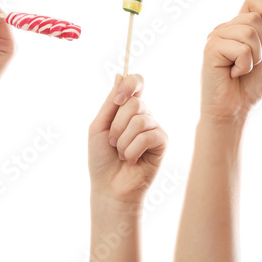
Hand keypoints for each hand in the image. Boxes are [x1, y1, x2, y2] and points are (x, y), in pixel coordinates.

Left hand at [88, 75, 167, 209]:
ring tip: (121, 154)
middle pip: (135, 103)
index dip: (130, 85)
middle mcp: (143, 115)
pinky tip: (132, 160)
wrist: (109, 186)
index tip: (117, 99)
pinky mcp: (162, 142)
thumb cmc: (101, 158)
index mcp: (127, 108)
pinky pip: (148, 136)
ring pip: (140, 121)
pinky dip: (133, 150)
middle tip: (112, 143)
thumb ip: (110, 103)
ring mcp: (154, 127)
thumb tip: (120, 75)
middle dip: (117, 126)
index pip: (136, 82)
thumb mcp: (99, 127)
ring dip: (123, 141)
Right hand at [200, 0, 261, 123]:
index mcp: (238, 26)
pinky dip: (245, 66)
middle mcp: (225, 28)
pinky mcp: (211, 49)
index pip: (253, 0)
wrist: (235, 109)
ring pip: (249, 33)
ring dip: (254, 57)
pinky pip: (241, 49)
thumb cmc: (249, 84)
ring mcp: (216, 37)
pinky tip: (233, 74)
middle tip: (251, 62)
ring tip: (242, 69)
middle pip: (255, 17)